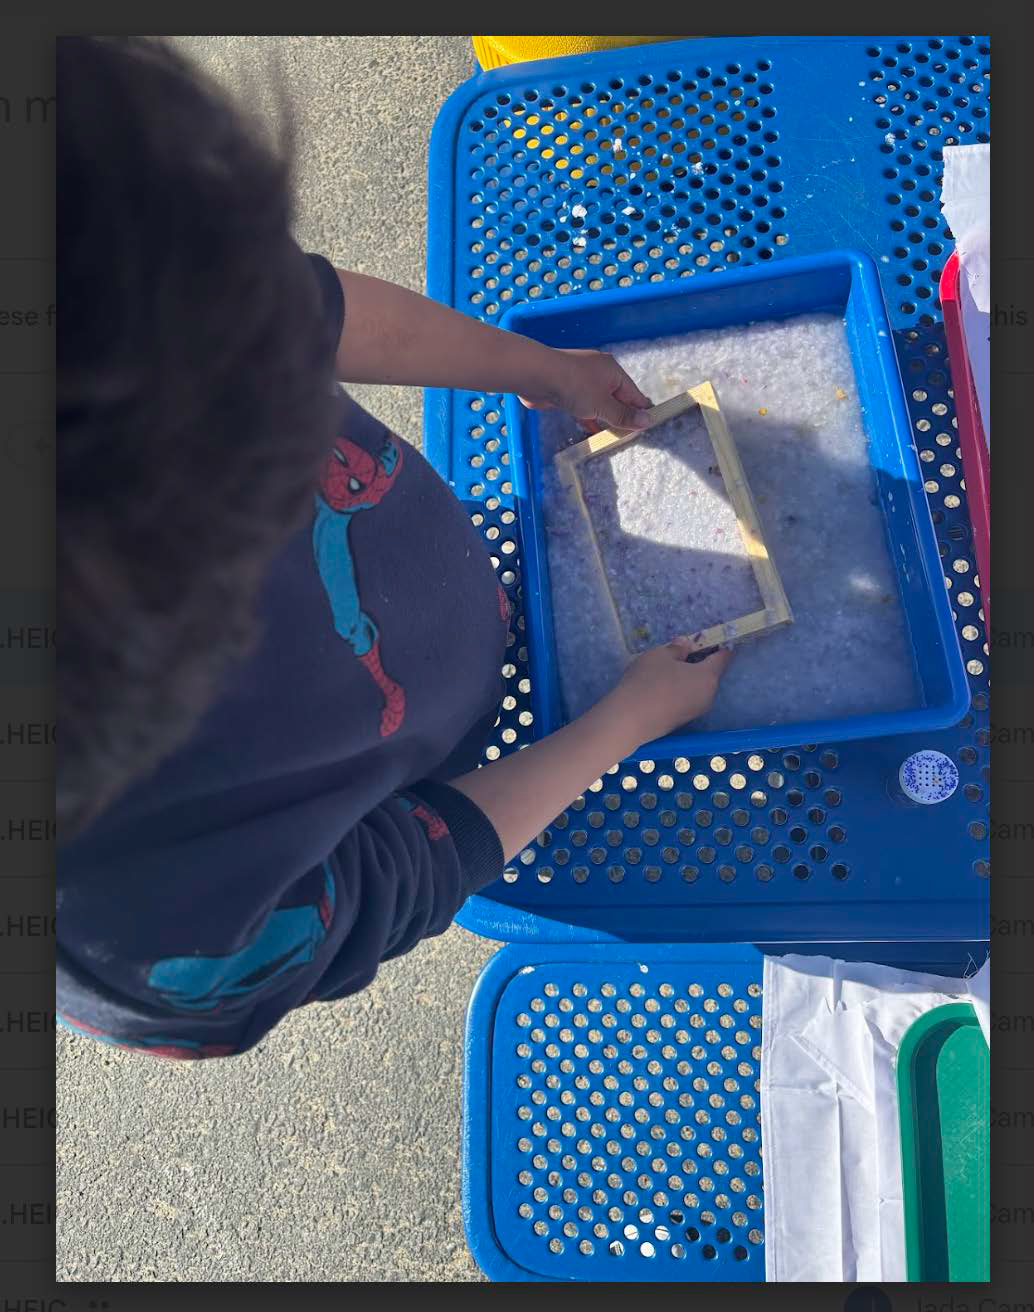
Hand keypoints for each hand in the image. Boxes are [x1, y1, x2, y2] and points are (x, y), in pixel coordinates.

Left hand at [518, 348, 652, 435]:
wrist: (535, 375)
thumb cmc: (574, 386)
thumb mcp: (603, 404)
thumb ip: (623, 415)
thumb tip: (647, 420)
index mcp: (612, 371)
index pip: (633, 394)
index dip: (641, 411)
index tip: (649, 427)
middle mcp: (598, 374)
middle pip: (616, 399)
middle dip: (622, 417)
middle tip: (631, 437)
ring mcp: (580, 382)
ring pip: (598, 404)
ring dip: (604, 420)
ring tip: (614, 439)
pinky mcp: (566, 392)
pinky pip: (583, 408)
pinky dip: (588, 419)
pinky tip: (592, 432)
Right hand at [602, 639, 732, 748]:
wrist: (631, 720)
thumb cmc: (648, 681)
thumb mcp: (660, 655)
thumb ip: (677, 648)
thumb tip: (686, 646)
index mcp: (708, 676)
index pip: (723, 658)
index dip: (718, 646)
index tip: (707, 640)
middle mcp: (709, 696)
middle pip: (709, 675)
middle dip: (698, 663)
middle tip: (677, 656)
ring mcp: (696, 712)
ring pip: (697, 689)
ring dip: (687, 679)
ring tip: (664, 673)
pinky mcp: (682, 722)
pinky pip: (686, 700)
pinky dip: (678, 692)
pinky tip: (659, 690)